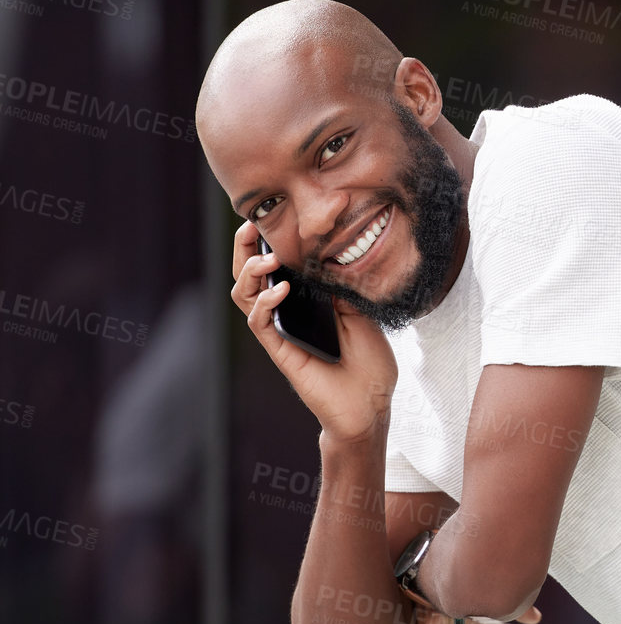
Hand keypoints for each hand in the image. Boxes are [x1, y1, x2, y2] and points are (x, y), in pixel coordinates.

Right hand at [230, 218, 397, 444]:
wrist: (373, 405)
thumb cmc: (371, 364)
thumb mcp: (363, 314)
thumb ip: (343, 287)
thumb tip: (328, 256)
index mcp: (306, 302)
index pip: (276, 266)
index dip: (266, 242)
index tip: (270, 218)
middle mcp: (287, 314)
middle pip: (250, 276)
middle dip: (244, 249)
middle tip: (249, 226)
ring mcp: (281, 332)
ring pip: (244, 296)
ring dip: (249, 272)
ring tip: (268, 259)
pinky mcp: (281, 351)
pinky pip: (259, 323)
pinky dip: (265, 302)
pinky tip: (280, 289)